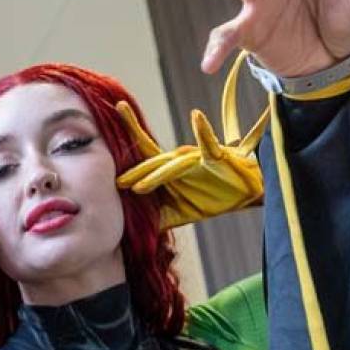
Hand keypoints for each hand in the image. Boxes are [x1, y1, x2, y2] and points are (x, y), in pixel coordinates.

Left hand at [113, 92, 264, 227]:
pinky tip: (196, 117)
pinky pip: (209, 143)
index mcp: (167, 172)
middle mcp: (178, 161)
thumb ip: (157, 218)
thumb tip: (130, 232)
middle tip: (118, 183)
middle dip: (136, 173)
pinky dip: (203, 131)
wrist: (243, 192)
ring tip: (141, 186)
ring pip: (175, 163)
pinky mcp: (216, 157)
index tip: (105, 157)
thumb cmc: (209, 197)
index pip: (142, 162)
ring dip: (159, 172)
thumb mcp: (178, 214)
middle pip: (153, 163)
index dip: (126, 161)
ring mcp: (196, 158)